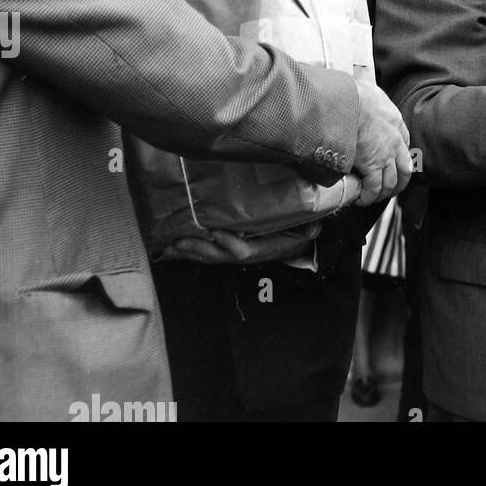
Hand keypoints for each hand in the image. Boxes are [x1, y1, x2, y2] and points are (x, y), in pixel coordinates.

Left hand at [159, 221, 321, 264]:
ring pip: (209, 257)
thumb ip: (309, 230)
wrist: (297, 247)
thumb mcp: (308, 232)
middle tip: (180, 240)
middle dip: (199, 249)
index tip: (215, 232)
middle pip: (219, 256)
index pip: (244, 250)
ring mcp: (236, 255)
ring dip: (190, 252)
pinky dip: (191, 251)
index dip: (229, 243)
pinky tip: (174, 248)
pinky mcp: (229, 252)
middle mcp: (247, 255)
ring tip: (171, 245)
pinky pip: (207, 254)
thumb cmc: (298, 235)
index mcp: (263, 250)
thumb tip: (314, 228)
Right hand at [350, 82, 411, 206]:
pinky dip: (367, 197)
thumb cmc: (352, 93)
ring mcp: (385, 155)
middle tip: (389, 190)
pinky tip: (360, 200)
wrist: (345, 102)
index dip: (399, 157)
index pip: (405, 144)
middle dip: (399, 183)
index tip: (392, 164)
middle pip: (404, 169)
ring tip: (371, 198)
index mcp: (395, 121)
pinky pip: (373, 188)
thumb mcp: (368, 90)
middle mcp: (395, 141)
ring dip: (382, 193)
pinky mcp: (371, 166)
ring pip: (390, 183)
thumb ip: (369, 97)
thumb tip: (359, 91)